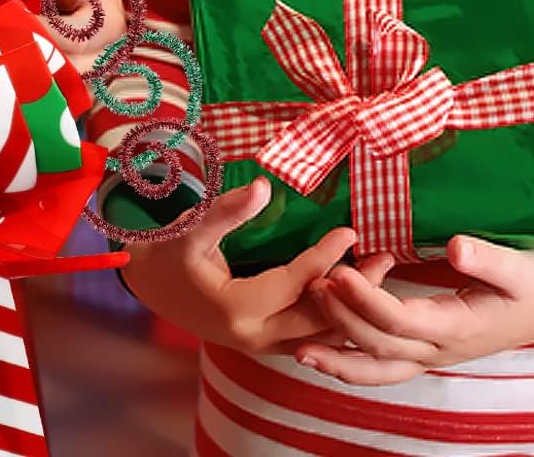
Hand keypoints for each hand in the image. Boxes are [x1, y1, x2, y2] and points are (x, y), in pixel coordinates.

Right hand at [122, 177, 360, 352]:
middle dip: (354, 290)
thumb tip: (262, 186)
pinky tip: (353, 299)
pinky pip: (309, 338)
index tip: (350, 232)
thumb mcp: (191, 229)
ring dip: (351, 308)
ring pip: (319, 335)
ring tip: (380, 278)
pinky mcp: (265, 343)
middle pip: (319, 318)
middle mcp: (255, 337)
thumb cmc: (167, 252)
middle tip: (384, 260)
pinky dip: (334, 319)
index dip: (323, 258)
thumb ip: (227, 211)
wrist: (149, 284)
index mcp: (237, 310)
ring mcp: (261, 346)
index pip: (294, 284)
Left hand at [297, 235, 533, 384]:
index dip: (366, 299)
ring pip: (380, 370)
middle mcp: (442, 349)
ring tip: (299, 348)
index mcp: (460, 327)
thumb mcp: (519, 266)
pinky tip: (324, 352)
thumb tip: (457, 247)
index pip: (402, 320)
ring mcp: (435, 354)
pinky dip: (354, 363)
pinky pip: (386, 366)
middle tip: (310, 286)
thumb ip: (488, 258)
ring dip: (340, 359)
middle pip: (381, 345)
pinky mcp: (429, 349)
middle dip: (341, 320)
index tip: (338, 271)